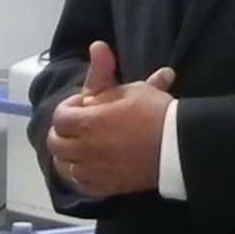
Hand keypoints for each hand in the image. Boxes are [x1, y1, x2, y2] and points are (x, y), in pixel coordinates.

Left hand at [45, 39, 175, 198]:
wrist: (179, 148)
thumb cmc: (156, 113)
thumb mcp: (131, 87)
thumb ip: (105, 70)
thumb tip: (96, 46)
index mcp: (88, 123)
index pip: (60, 117)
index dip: (70, 108)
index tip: (85, 105)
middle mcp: (85, 149)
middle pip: (55, 143)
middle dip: (63, 132)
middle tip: (79, 126)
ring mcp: (94, 171)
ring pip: (64, 166)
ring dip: (68, 155)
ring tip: (81, 147)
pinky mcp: (105, 187)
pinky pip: (80, 185)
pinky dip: (80, 175)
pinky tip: (90, 166)